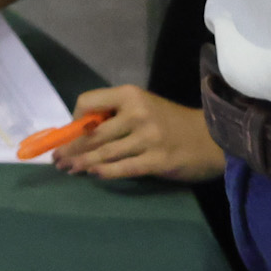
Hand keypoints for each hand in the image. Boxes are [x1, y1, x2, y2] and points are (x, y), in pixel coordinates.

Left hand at [52, 84, 227, 180]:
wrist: (213, 137)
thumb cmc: (172, 122)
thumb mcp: (144, 106)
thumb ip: (117, 115)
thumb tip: (81, 131)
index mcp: (130, 96)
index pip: (88, 102)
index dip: (75, 119)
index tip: (72, 133)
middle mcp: (137, 113)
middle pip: (92, 133)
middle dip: (71, 148)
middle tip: (57, 159)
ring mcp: (148, 138)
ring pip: (104, 152)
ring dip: (82, 163)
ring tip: (68, 169)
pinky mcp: (158, 160)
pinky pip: (123, 168)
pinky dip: (104, 172)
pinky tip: (92, 174)